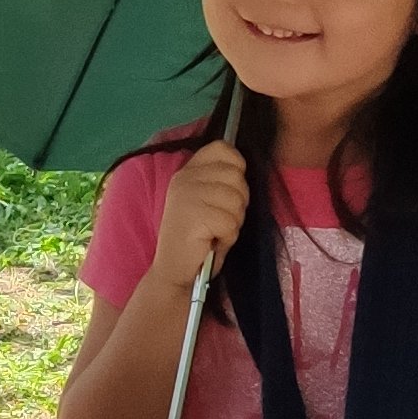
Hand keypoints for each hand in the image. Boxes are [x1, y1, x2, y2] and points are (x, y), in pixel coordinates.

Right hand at [147, 138, 247, 298]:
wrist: (174, 270)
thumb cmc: (197, 238)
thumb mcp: (205, 200)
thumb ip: (219, 181)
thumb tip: (243, 168)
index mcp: (188, 171)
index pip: (222, 148)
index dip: (236, 167)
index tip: (228, 191)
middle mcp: (186, 178)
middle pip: (236, 176)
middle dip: (238, 203)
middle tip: (220, 220)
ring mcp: (188, 195)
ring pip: (237, 200)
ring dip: (233, 222)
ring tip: (215, 232)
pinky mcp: (195, 215)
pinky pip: (231, 222)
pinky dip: (228, 237)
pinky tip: (212, 242)